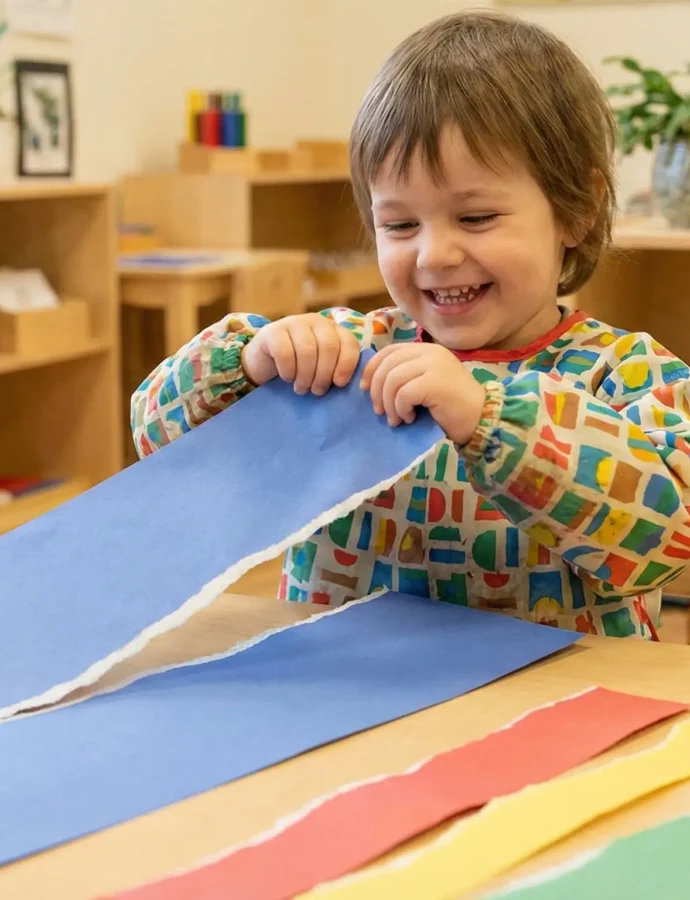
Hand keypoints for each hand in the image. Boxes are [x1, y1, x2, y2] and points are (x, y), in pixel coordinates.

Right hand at [241, 314, 359, 394]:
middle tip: (317, 391)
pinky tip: (287, 377)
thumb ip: (337, 369)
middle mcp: (315, 321)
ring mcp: (293, 322)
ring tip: (301, 388)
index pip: (348, 342)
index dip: (347, 365)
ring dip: (306, 376)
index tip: (339, 384)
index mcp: (333, 329)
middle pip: (329, 347)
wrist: (264, 362)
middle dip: (324, 374)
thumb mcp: (322, 367)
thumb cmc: (299, 368)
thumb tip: (353, 384)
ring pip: (307, 350)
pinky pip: (285, 353)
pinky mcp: (272, 331)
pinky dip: (288, 371)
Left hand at [360, 344, 485, 444]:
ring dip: (389, 404)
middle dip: (376, 390)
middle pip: (387, 365)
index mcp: (427, 349)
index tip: (365, 388)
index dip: (372, 369)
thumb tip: (370, 382)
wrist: (481, 419)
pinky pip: (403, 394)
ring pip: (392, 380)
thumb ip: (406, 376)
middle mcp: (430, 352)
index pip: (389, 351)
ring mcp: (434, 365)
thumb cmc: (451, 407)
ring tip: (396, 419)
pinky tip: (409, 418)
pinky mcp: (434, 382)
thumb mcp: (425, 384)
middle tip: (380, 411)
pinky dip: (401, 409)